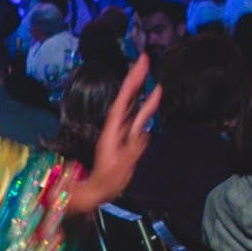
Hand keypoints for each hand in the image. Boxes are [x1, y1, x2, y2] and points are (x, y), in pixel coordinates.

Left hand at [69, 54, 161, 216]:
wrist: (98, 191)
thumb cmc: (107, 181)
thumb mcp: (121, 166)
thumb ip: (134, 149)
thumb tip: (146, 133)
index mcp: (112, 129)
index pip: (123, 100)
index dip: (132, 82)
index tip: (139, 64)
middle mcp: (116, 126)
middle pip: (127, 98)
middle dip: (136, 78)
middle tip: (144, 59)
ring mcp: (121, 131)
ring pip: (133, 106)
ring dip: (142, 91)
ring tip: (151, 75)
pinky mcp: (126, 138)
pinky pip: (137, 119)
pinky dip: (145, 107)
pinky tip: (153, 99)